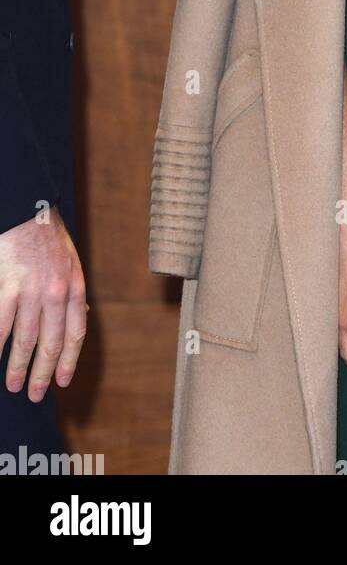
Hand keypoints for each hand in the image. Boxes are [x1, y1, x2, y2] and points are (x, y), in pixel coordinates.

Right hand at [0, 207, 87, 398]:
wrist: (29, 212)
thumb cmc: (48, 236)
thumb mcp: (71, 261)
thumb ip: (72, 290)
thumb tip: (77, 316)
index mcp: (75, 287)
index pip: (75, 333)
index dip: (68, 361)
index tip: (62, 382)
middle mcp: (56, 293)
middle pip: (51, 343)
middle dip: (43, 373)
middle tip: (36, 395)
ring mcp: (31, 292)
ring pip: (25, 341)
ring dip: (18, 368)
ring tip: (13, 386)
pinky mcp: (7, 288)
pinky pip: (0, 328)